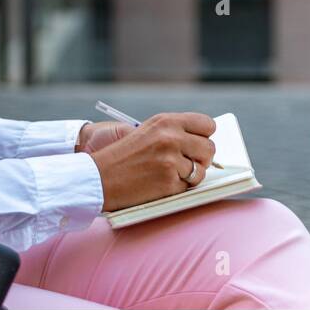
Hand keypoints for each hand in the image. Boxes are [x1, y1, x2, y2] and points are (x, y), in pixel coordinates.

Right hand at [85, 112, 217, 212]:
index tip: (197, 143)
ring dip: (190, 175)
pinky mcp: (169, 182)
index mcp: (166, 121)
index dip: (204, 136)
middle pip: (209, 148)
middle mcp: (171, 138)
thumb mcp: (149, 131)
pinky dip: (178, 188)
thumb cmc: (124, 155)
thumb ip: (175, 131)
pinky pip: (189, 186)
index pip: (207, 125)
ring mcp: (170, 161)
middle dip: (201, 158)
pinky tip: (161, 183)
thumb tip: (203, 140)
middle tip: (185, 162)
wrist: (99, 177)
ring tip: (169, 173)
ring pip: (201, 170)